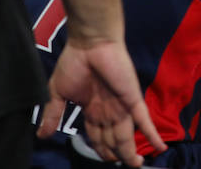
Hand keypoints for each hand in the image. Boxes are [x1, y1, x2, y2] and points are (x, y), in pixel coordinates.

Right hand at [39, 38, 164, 164]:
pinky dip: (152, 134)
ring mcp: (121, 106)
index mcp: (92, 110)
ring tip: (134, 165)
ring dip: (130, 152)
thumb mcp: (57, 93)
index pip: (97, 136)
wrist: (89, 43)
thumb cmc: (74, 63)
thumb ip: (53, 115)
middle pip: (112, 140)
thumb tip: (41, 135)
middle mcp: (108, 111)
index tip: (103, 160)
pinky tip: (160, 147)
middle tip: (116, 165)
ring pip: (126, 137)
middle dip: (114, 154)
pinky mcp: (132, 99)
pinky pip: (144, 120)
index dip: (99, 149)